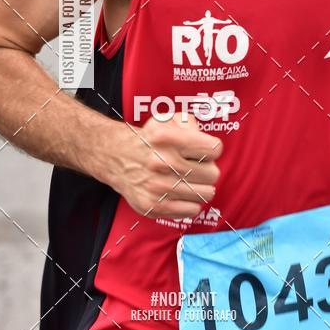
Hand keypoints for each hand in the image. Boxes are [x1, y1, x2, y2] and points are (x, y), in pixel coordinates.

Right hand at [106, 113, 221, 218]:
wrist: (116, 157)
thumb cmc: (149, 139)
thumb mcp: (167, 120)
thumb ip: (191, 125)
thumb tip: (208, 145)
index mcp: (168, 138)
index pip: (214, 149)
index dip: (211, 150)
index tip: (203, 151)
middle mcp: (162, 163)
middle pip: (212, 174)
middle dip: (207, 169)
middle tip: (194, 166)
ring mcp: (158, 187)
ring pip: (206, 193)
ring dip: (200, 186)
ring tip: (187, 180)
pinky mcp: (154, 206)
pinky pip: (193, 209)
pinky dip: (190, 202)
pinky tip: (180, 193)